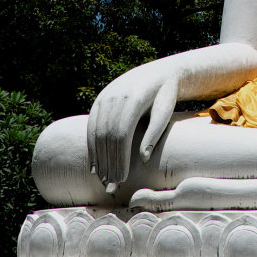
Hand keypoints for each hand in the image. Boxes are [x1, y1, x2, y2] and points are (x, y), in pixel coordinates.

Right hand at [87, 59, 175, 191]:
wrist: (159, 72)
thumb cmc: (165, 95)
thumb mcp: (165, 111)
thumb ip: (154, 132)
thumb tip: (143, 158)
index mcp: (134, 98)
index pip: (122, 134)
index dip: (120, 158)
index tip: (122, 178)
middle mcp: (116, 95)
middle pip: (107, 135)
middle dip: (108, 162)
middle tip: (111, 185)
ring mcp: (105, 96)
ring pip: (96, 132)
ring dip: (98, 158)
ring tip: (103, 179)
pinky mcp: (100, 99)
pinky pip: (91, 126)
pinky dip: (92, 147)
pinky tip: (94, 165)